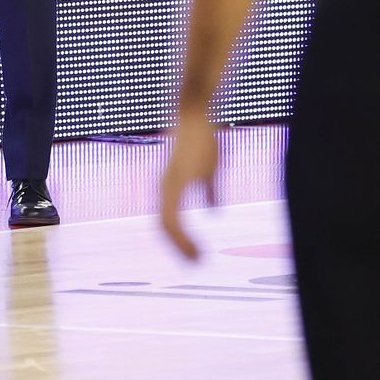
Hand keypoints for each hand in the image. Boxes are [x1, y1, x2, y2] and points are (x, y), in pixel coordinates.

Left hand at [159, 116, 218, 258]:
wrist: (196, 115)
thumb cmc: (203, 139)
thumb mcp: (211, 170)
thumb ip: (210, 191)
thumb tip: (215, 211)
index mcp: (171, 188)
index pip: (169, 222)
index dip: (181, 240)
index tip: (196, 256)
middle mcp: (164, 188)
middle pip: (164, 228)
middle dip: (179, 248)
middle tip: (195, 264)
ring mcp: (166, 186)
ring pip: (164, 226)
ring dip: (179, 246)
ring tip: (196, 261)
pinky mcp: (173, 182)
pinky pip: (170, 217)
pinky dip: (181, 236)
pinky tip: (195, 245)